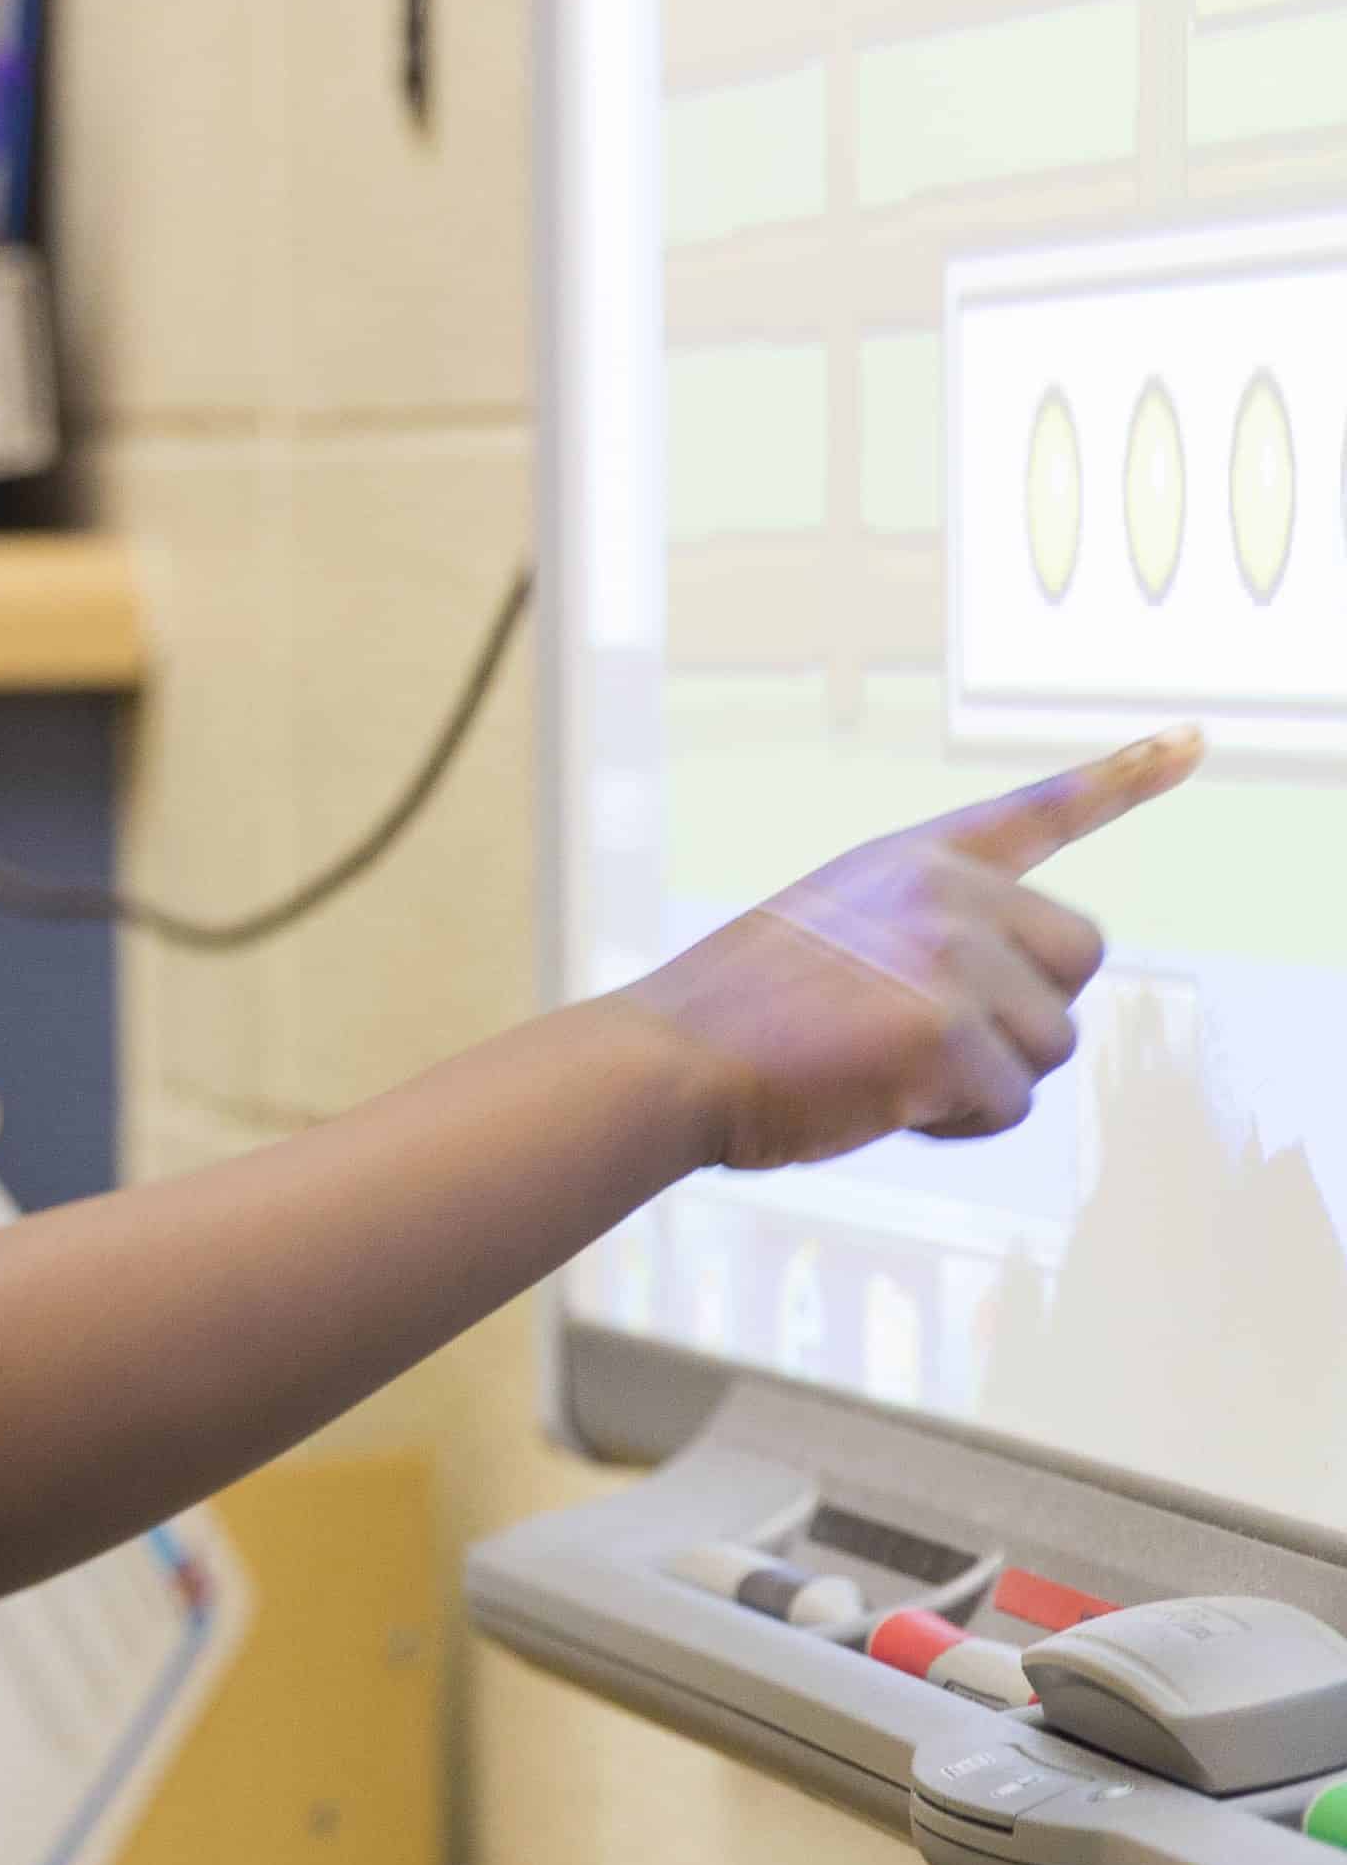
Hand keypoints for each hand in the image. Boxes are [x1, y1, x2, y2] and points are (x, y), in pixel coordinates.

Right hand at [622, 727, 1202, 1172]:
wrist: (668, 1060)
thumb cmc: (736, 1020)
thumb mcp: (833, 934)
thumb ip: (927, 938)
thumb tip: (1021, 1008)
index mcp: (911, 860)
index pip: (1036, 810)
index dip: (1125, 777)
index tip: (1194, 741)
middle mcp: (942, 892)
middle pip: (1078, 960)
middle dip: (1026, 1015)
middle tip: (928, 1039)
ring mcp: (947, 958)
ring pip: (1051, 1044)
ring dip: (983, 1080)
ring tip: (881, 1070)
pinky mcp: (947, 1033)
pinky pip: (1008, 1104)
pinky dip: (954, 1123)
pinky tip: (879, 1100)